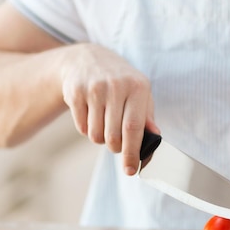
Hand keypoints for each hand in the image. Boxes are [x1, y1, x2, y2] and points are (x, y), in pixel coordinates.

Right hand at [60, 43, 158, 174]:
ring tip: (104, 123)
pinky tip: (91, 114)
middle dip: (115, 148)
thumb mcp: (140, 93)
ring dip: (101, 138)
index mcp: (137, 87)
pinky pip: (81, 128)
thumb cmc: (121, 83)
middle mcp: (115, 86)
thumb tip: (154, 139)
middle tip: (116, 142)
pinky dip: (87, 129)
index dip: (132, 153)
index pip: (134, 128)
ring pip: (96, 135)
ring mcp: (93, 88)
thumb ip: (147, 118)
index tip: (131, 170)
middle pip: (113, 137)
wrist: (88, 59)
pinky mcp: (75, 92)